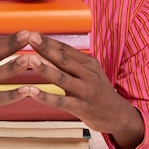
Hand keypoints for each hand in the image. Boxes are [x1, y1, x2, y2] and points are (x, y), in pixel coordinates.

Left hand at [25, 32, 144, 148]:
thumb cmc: (97, 92)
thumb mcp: (90, 72)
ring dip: (45, 68)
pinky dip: (46, 97)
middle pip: (64, 59)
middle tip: (31, 37)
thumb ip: (73, 62)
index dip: (49, 41)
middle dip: (46, 48)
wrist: (118, 115)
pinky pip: (61, 102)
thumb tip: (50, 48)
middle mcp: (88, 74)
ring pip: (62, 78)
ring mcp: (86, 91)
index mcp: (89, 63)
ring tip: (30, 60)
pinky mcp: (83, 108)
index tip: (33, 33)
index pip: (66, 49)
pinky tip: (32, 92)